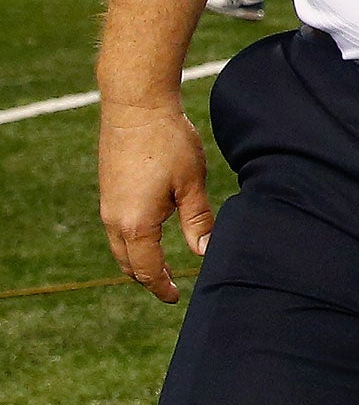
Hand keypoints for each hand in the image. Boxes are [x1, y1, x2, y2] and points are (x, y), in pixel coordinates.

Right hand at [99, 102, 212, 302]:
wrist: (135, 107)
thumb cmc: (169, 142)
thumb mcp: (192, 183)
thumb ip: (198, 221)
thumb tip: (204, 252)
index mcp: (136, 224)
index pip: (147, 270)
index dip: (162, 286)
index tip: (175, 297)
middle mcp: (115, 220)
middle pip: (129, 263)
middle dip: (148, 277)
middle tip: (169, 286)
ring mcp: (108, 205)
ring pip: (121, 246)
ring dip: (139, 260)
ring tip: (161, 265)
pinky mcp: (108, 191)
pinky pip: (117, 228)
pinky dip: (132, 241)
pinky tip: (149, 234)